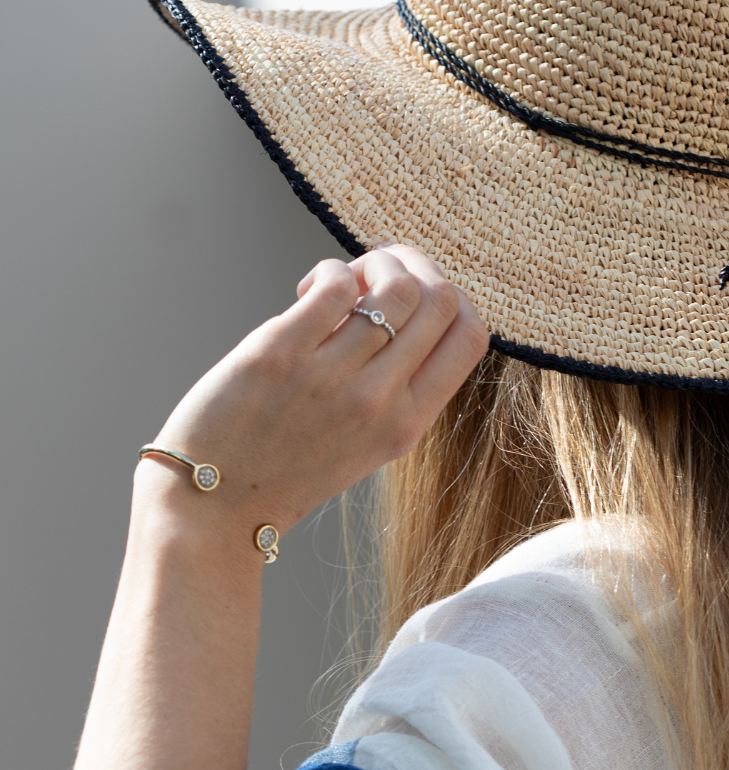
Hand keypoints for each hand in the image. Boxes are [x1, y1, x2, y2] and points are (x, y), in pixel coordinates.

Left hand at [137, 246, 488, 536]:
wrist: (216, 504)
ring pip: (395, 285)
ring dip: (371, 265)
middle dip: (414, 265)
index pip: (470, 337)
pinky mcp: (280, 354)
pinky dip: (329, 271)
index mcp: (407, 424)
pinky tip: (308, 289)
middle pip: (440, 299)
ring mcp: (331, 379)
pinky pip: (334, 284)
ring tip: (339, 284)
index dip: (450, 297)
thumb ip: (396, 387)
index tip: (416, 291)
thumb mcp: (366, 443)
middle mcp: (378, 402)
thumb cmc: (286, 468)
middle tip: (376, 273)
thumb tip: (406, 300)